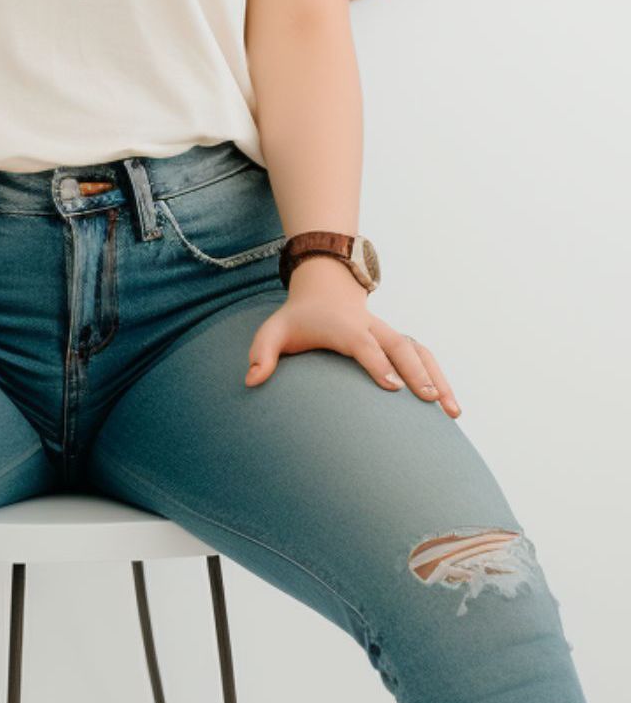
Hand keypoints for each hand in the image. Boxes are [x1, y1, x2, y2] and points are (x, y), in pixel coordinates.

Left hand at [245, 258, 460, 416]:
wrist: (324, 291)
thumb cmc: (297, 320)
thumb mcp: (273, 331)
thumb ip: (261, 354)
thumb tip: (251, 380)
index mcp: (343, 327)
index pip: (363, 344)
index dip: (378, 363)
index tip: (392, 387)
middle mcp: (370, 328)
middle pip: (399, 345)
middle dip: (416, 371)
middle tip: (430, 400)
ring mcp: (387, 334)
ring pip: (418, 351)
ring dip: (437, 378)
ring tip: (452, 410)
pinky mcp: (397, 343)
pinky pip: (423, 357)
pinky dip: (440, 378)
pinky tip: (451, 408)